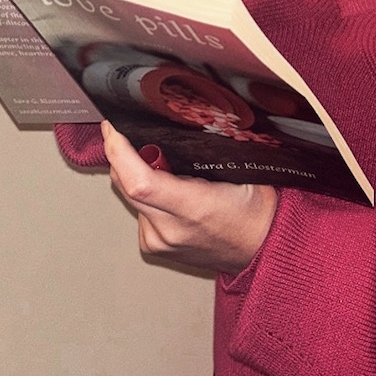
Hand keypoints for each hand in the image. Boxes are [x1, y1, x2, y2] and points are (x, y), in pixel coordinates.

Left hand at [101, 122, 277, 274]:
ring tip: (166, 170)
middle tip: (137, 137)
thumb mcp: (235, 167)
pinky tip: (167, 194)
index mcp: (193, 207)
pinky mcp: (153, 247)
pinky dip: (144, 196)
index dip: (118, 152)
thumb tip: (161, 129)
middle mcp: (171, 230)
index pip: (139, 181)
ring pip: (127, 195)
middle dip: (123, 155)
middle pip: (125, 184)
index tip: (112, 129)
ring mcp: (159, 242)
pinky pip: (137, 211)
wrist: (262, 247)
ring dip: (135, 176)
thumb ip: (195, 153)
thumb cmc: (254, 209)